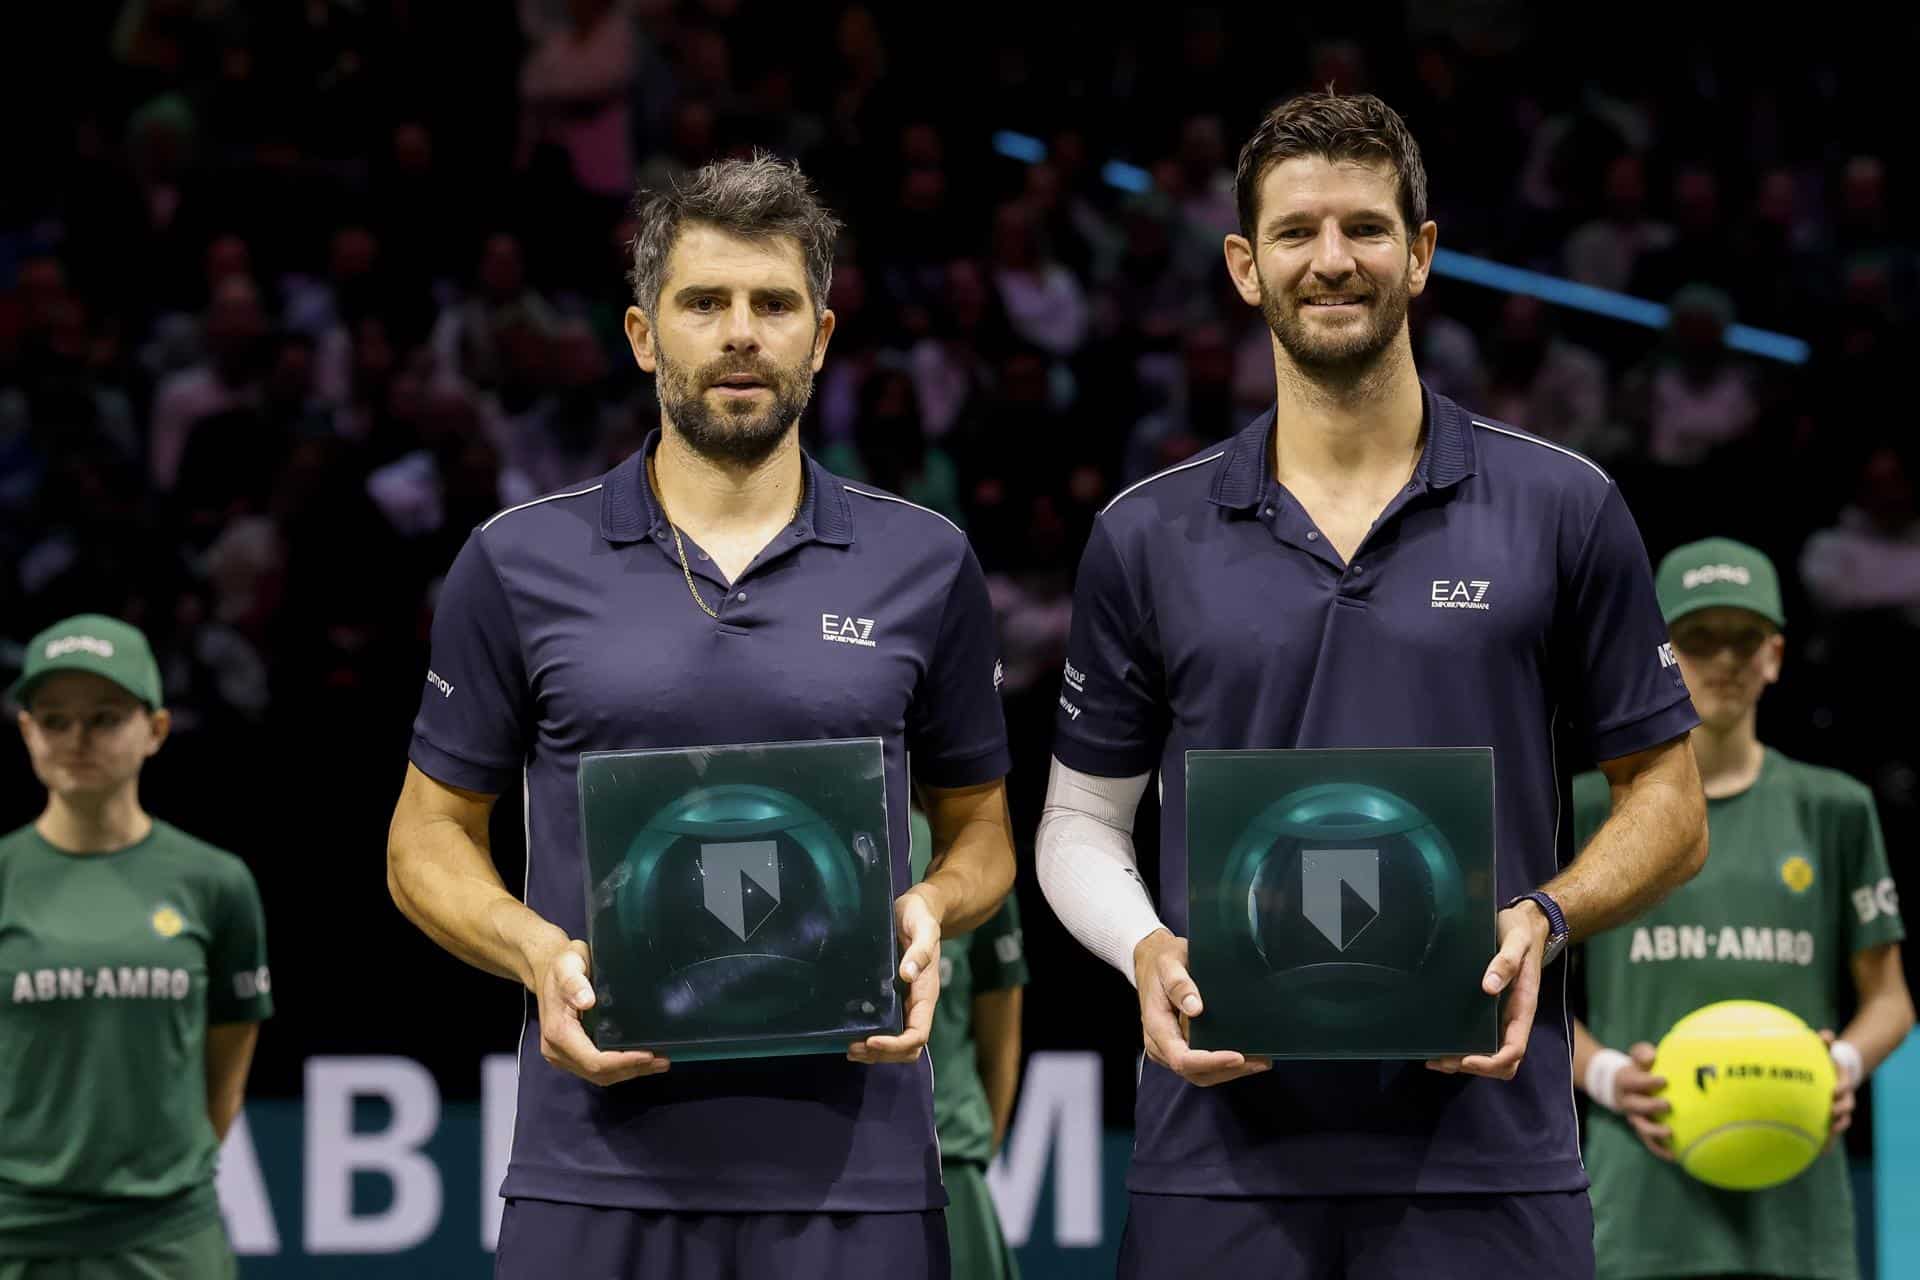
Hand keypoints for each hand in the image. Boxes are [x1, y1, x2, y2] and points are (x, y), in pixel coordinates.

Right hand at [534, 939, 668, 1084]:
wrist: (546, 970)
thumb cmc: (561, 966)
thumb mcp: (567, 965)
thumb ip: (574, 982)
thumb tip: (587, 1001)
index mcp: (558, 1033)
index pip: (594, 1060)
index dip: (623, 1062)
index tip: (649, 1054)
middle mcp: (557, 1050)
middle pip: (599, 1073)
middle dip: (632, 1069)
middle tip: (663, 1060)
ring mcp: (563, 1055)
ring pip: (600, 1075)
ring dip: (630, 1071)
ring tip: (659, 1062)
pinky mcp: (571, 1054)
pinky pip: (596, 1068)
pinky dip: (620, 1068)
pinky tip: (641, 1060)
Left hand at [850, 884, 941, 1064]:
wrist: (919, 908)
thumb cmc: (921, 917)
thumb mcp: (924, 928)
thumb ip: (920, 950)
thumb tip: (908, 974)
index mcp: (926, 993)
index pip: (918, 1034)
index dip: (896, 1044)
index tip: (871, 1041)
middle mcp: (916, 1003)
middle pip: (907, 1047)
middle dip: (883, 1054)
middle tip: (853, 1048)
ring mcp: (904, 1002)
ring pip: (896, 1042)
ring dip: (875, 1052)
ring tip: (850, 1048)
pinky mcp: (890, 997)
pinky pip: (885, 1027)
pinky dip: (870, 1038)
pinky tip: (851, 1034)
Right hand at [1133, 929, 1270, 1086]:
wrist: (1151, 963)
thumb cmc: (1161, 962)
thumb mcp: (1168, 963)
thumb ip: (1178, 984)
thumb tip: (1195, 1008)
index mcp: (1156, 1025)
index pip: (1181, 1058)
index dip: (1210, 1062)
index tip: (1238, 1056)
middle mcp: (1160, 1044)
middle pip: (1194, 1073)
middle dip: (1228, 1071)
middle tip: (1260, 1061)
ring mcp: (1170, 1048)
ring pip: (1200, 1075)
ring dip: (1230, 1072)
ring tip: (1260, 1061)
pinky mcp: (1181, 1047)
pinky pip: (1202, 1067)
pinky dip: (1225, 1066)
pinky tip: (1248, 1056)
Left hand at [1427, 901, 1546, 1079]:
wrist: (1524, 924)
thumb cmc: (1521, 932)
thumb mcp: (1516, 940)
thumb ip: (1506, 961)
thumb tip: (1488, 987)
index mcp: (1523, 1007)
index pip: (1514, 1049)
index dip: (1491, 1061)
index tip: (1466, 1058)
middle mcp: (1513, 1018)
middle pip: (1501, 1061)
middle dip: (1474, 1067)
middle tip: (1441, 1060)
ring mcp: (1501, 1016)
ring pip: (1489, 1054)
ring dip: (1464, 1062)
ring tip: (1434, 1059)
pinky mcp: (1488, 1010)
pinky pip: (1479, 1038)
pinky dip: (1461, 1047)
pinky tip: (1438, 1042)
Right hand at [1614, 1041, 1675, 1160]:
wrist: (1622, 1086)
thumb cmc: (1638, 1068)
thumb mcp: (1638, 1056)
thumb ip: (1642, 1053)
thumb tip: (1652, 1056)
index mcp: (1626, 1082)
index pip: (1632, 1082)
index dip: (1646, 1082)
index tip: (1664, 1080)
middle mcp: (1628, 1102)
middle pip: (1634, 1106)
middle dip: (1650, 1106)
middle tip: (1668, 1105)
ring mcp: (1635, 1118)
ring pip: (1640, 1127)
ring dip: (1654, 1131)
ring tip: (1670, 1133)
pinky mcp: (1642, 1130)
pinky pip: (1649, 1143)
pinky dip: (1660, 1150)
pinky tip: (1675, 1155)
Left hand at [1819, 1029, 1855, 1151]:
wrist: (1837, 1075)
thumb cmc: (1827, 1060)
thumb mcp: (1827, 1049)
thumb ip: (1826, 1041)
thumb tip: (1825, 1033)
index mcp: (1842, 1083)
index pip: (1844, 1087)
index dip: (1841, 1089)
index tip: (1833, 1091)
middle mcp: (1844, 1099)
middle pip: (1846, 1108)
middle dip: (1840, 1113)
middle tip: (1830, 1115)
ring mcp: (1839, 1110)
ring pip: (1841, 1123)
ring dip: (1834, 1131)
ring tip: (1824, 1141)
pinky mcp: (1832, 1119)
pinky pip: (1831, 1132)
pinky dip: (1827, 1142)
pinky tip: (1816, 1152)